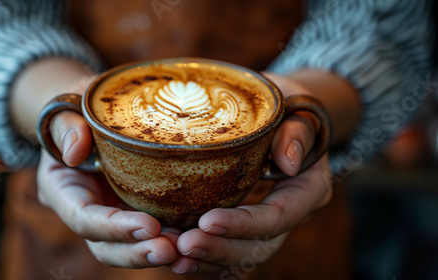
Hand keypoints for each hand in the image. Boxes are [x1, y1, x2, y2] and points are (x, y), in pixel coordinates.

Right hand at [36, 106, 177, 267]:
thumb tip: (74, 151)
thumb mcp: (68, 109)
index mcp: (64, 190)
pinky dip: (172, 239)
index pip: (84, 219)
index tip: (149, 225)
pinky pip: (153, 233)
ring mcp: (113, 214)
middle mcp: (87, 211)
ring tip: (188, 248)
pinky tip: (196, 237)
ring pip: (131, 247)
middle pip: (106, 246)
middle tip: (171, 250)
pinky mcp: (136, 210)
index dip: (114, 228)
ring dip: (158, 251)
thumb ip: (67, 127)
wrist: (94, 115)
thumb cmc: (80, 109)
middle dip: (137, 252)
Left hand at [169, 73, 333, 273]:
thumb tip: (289, 162)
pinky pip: (225, 249)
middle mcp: (288, 214)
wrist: (282, 116)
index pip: (277, 217)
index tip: (207, 221)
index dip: (243, 225)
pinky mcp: (244, 224)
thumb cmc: (287, 107)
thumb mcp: (296, 108)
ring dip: (205, 260)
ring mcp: (265, 223)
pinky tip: (172, 255)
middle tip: (183, 245)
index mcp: (307, 189)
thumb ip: (297, 131)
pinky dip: (201, 257)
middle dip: (219, 250)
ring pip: (239, 255)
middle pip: (257, 247)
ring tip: (170, 255)